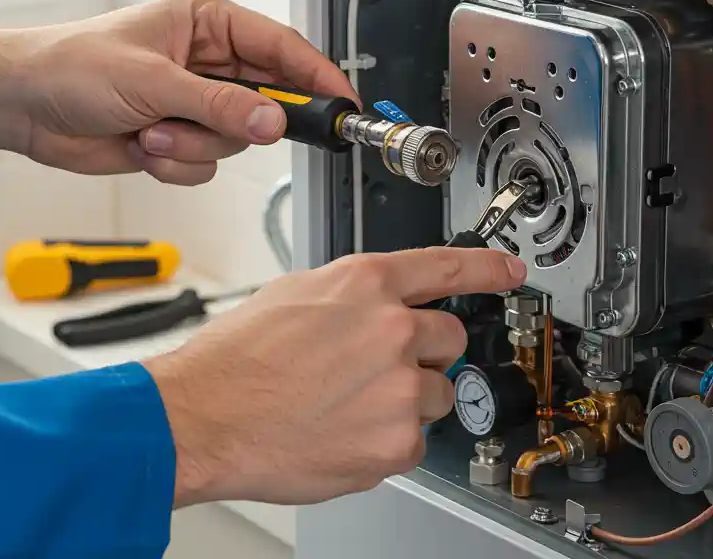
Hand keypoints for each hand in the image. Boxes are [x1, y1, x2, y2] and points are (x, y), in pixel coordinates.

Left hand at [0, 0, 355, 184]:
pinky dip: (176, 164)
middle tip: (228, 128)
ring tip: (152, 132)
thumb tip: (272, 121)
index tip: (342, 104)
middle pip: (266, 101)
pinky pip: (207, 165)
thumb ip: (219, 105)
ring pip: (235, 140)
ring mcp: (194, 103)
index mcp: (207, 23)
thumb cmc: (71, 66)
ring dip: (193, 145)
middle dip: (238, 122)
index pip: (282, 47)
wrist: (21, 106)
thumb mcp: (152, 81)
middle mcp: (207, 62)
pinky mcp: (178, 138)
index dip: (317, 76)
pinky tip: (143, 146)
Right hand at [144, 247, 527, 506]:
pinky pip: (414, 441)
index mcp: (367, 285)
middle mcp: (393, 330)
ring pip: (437, 394)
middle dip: (423, 355)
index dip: (488, 270)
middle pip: (450, 340)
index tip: (510, 273)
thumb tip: (373, 307)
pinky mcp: (396, 443)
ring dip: (406, 401)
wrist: (202, 419)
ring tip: (348, 406)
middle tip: (377, 371)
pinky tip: (343, 433)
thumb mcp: (294, 296)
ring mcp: (399, 388)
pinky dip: (386, 442)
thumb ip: (350, 298)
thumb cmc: (235, 362)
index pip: (449, 268)